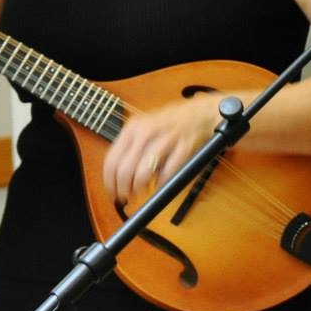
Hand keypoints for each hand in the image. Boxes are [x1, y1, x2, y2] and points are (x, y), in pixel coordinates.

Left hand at [101, 95, 216, 208]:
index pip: (112, 160)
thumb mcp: (145, 128)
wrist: (200, 113)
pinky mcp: (183, 147)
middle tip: (127, 197)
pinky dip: (162, 184)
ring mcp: (165, 139)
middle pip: (125, 170)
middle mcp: (146, 132)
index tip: (113, 192)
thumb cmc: (170, 124)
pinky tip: (160, 184)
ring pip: (143, 173)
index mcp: (133, 128)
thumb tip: (117, 178)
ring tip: (142, 192)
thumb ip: (131, 149)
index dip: (110, 181)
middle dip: (124, 189)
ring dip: (140, 188)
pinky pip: (168, 173)